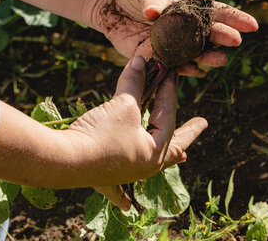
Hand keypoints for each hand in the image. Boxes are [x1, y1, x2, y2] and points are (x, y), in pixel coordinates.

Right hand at [65, 55, 206, 209]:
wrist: (64, 162)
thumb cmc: (100, 134)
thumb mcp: (122, 105)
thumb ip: (135, 82)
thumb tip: (142, 59)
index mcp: (156, 150)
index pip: (167, 113)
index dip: (168, 89)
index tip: (171, 71)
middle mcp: (146, 166)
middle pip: (173, 145)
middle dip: (188, 132)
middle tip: (203, 123)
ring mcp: (127, 173)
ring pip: (153, 162)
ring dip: (167, 154)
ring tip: (182, 155)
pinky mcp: (105, 177)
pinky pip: (118, 190)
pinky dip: (123, 195)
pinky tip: (128, 207)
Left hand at [89, 0, 258, 75]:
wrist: (111, 7)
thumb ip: (153, 1)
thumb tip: (153, 13)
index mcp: (191, 9)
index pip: (218, 14)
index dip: (236, 19)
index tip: (252, 25)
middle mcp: (188, 29)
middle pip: (211, 35)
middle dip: (225, 38)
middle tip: (235, 41)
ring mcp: (176, 45)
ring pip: (198, 54)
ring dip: (209, 58)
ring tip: (220, 59)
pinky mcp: (159, 58)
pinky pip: (176, 67)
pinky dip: (185, 70)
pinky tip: (194, 70)